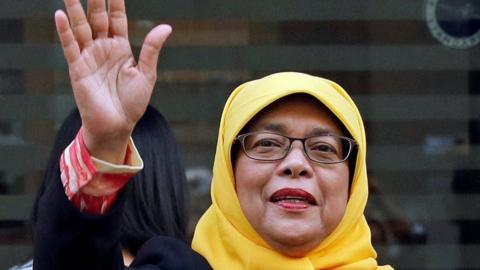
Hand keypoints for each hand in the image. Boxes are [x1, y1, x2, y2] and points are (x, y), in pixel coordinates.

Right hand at [55, 0, 170, 162]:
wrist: (117, 125)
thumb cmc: (132, 103)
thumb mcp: (146, 74)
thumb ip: (151, 49)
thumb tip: (166, 27)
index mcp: (120, 48)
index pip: (116, 18)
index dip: (114, 1)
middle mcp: (103, 48)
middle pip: (97, 17)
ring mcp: (89, 57)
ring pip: (80, 27)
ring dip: (75, 9)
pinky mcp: (78, 69)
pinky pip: (70, 47)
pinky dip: (65, 32)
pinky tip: (60, 15)